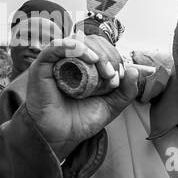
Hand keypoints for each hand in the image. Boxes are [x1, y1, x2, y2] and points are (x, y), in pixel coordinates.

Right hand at [26, 35, 139, 160]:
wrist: (61, 136)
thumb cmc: (82, 120)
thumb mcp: (112, 105)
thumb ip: (126, 90)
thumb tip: (135, 70)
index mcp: (86, 67)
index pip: (102, 48)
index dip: (114, 57)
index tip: (120, 76)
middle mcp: (71, 61)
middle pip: (91, 42)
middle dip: (107, 55)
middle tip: (112, 75)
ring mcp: (56, 62)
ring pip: (76, 41)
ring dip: (94, 51)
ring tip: (103, 70)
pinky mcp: (42, 66)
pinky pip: (54, 47)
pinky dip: (71, 46)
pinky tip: (87, 56)